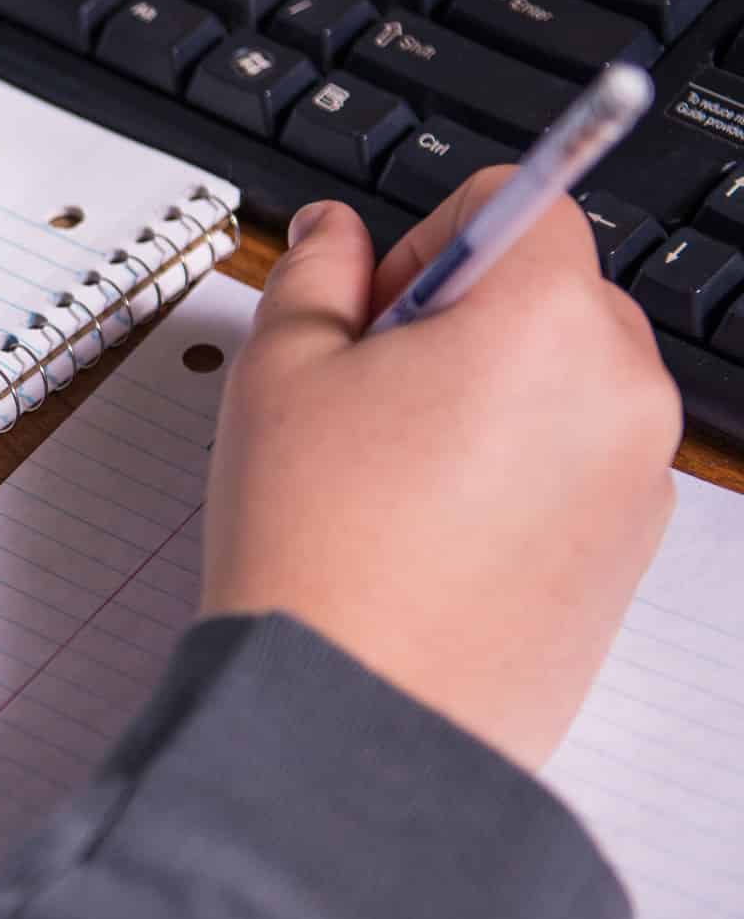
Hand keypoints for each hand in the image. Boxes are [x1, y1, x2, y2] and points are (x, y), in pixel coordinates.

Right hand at [200, 173, 680, 768]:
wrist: (355, 714)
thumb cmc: (317, 545)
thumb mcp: (279, 373)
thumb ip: (315, 275)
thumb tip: (336, 234)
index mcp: (546, 320)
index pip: (521, 204)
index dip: (427, 240)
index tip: (373, 308)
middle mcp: (621, 390)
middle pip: (552, 293)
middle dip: (464, 318)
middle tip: (367, 395)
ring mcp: (639, 480)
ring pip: (566, 383)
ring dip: (492, 395)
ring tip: (393, 476)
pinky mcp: (629, 555)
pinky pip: (578, 467)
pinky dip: (517, 472)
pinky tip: (429, 532)